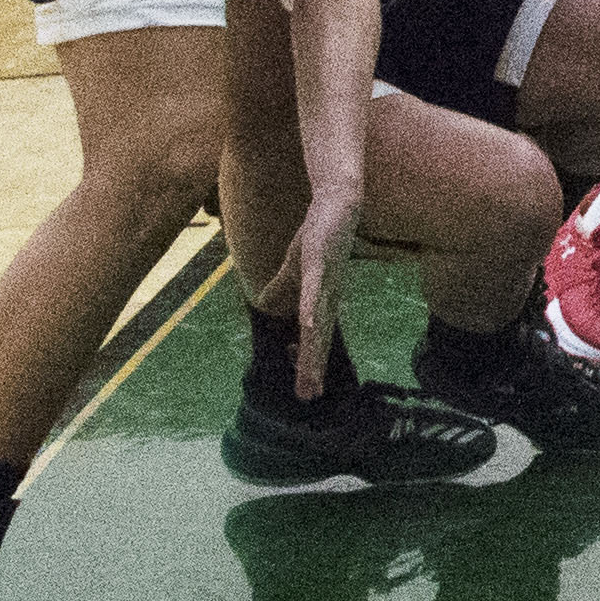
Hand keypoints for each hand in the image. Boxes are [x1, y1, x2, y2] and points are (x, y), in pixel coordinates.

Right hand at [258, 179, 360, 397]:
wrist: (337, 204)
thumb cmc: (319, 236)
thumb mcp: (296, 267)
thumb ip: (281, 287)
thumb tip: (262, 304)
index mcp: (323, 298)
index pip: (317, 337)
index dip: (312, 363)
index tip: (308, 390)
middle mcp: (329, 295)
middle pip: (321, 338)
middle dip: (314, 367)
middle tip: (310, 395)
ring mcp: (325, 280)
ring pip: (317, 320)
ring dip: (313, 347)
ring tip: (309, 373)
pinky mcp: (319, 263)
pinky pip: (313, 289)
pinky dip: (310, 308)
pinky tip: (306, 325)